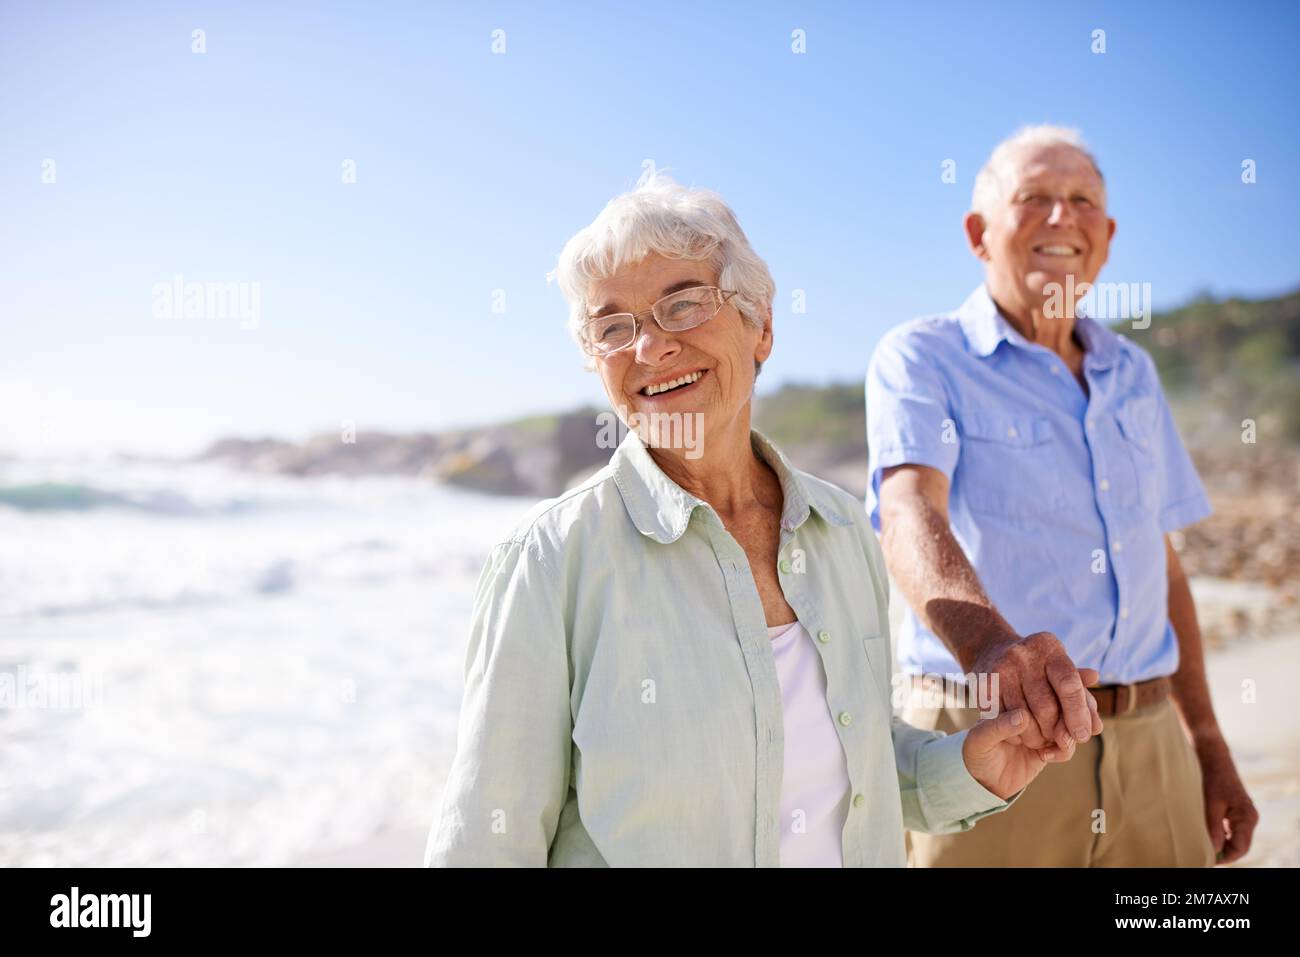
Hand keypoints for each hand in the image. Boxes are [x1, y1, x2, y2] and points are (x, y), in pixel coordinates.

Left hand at [962, 708, 1080, 799]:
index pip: (1033, 691)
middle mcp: (1028, 706)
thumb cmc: (977, 754)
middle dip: (1051, 722)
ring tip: (1039, 746)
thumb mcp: (979, 740)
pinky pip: (1068, 741)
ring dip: (1060, 735)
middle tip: (1037, 738)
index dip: (1038, 703)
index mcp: (1007, 697)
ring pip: (1067, 721)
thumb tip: (1022, 716)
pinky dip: (1063, 750)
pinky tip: (1046, 756)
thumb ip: (997, 726)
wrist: (986, 781)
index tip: (1025, 719)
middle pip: (1055, 704)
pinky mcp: (1051, 742)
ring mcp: (1042, 724)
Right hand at [970, 631, 1101, 751]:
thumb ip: (1082, 697)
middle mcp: (1023, 654)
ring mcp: (1001, 668)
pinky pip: (1003, 720)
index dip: (1078, 714)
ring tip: (1041, 738)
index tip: (1082, 735)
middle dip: (1055, 729)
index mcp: (1048, 646)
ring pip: (1023, 717)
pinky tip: (1021, 733)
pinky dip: (1015, 733)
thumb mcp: (1060, 671)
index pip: (1069, 685)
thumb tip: (1095, 727)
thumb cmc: (1037, 667)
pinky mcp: (983, 685)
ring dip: (1035, 736)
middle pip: (1046, 706)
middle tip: (1058, 739)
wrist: (990, 648)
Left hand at [1196, 735, 1258, 863]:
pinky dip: (1218, 835)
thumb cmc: (1212, 779)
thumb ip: (1213, 828)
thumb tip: (1213, 850)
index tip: (1207, 860)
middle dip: (1222, 853)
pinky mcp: (1234, 811)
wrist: (1212, 757)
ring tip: (1201, 847)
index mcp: (1246, 818)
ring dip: (1220, 844)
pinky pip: (1229, 829)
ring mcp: (1242, 815)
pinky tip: (1204, 835)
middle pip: (1238, 845)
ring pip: (1233, 838)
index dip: (1225, 858)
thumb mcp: (1211, 805)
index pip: (1240, 848)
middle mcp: (1248, 819)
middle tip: (1202, 856)